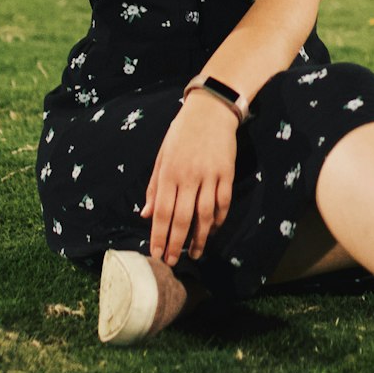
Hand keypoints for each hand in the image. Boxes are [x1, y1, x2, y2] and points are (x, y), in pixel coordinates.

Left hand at [142, 93, 237, 265]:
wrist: (211, 110)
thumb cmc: (182, 133)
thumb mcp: (162, 156)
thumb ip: (154, 186)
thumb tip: (146, 215)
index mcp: (169, 172)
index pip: (162, 211)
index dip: (159, 236)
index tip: (156, 254)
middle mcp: (188, 176)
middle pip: (182, 218)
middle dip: (176, 243)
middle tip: (172, 262)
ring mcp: (210, 175)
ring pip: (205, 215)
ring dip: (200, 238)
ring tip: (195, 253)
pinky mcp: (227, 173)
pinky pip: (223, 202)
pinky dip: (219, 219)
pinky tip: (213, 229)